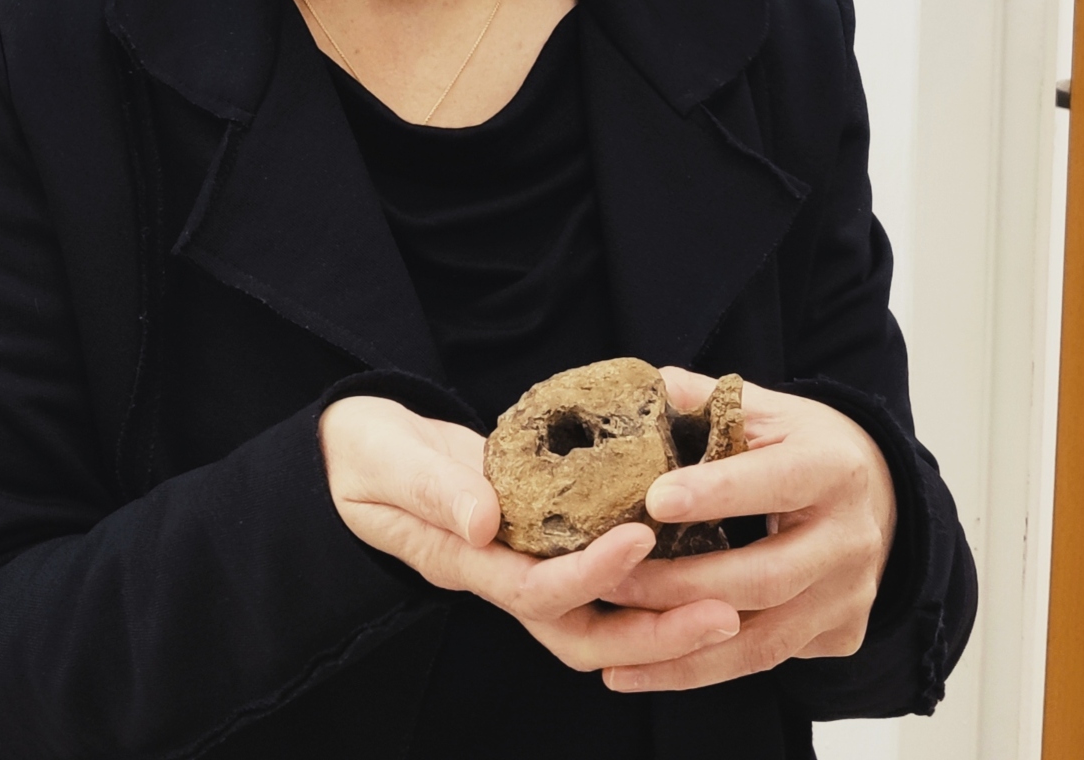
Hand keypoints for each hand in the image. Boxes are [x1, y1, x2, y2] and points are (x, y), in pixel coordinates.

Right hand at [319, 394, 739, 673]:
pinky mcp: (537, 537)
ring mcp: (521, 561)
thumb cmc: (365, 455)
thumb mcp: (386, 461)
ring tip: (727, 599)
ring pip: (596, 616)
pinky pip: (595, 574)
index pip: (536, 588)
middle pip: (582, 632)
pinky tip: (689, 552)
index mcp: (465, 561)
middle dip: (652, 633)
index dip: (591, 573)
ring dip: (660, 618)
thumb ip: (433, 488)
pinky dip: (643, 579)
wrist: (356, 450)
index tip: (639, 537)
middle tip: (723, 610)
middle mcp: (501, 573)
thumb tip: (486, 520)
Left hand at [600, 367, 897, 692]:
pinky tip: (650, 668)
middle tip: (611, 582)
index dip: (715, 493)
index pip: (773, 482)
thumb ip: (701, 397)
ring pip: (762, 638)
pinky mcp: (840, 634)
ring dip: (683, 645)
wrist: (875, 490)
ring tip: (615, 648)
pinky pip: (766, 659)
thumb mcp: (762, 408)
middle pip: (764, 576)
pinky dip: (705, 666)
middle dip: (681, 585)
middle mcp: (851, 539)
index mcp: (832, 468)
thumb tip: (639, 386)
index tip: (654, 499)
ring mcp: (850, 595)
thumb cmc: (800, 442)